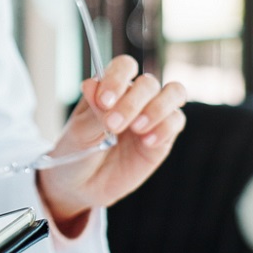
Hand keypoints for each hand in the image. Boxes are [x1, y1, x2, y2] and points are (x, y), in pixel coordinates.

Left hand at [35, 55, 187, 235]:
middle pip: (148, 82)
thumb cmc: (76, 153)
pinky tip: (147, 142)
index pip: (124, 67)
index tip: (104, 101)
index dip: (118, 78)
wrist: (81, 186)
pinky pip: (176, 122)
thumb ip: (93, 110)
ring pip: (173, 93)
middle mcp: (134, 98)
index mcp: (110, 89)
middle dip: (132, 102)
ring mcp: (151, 116)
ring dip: (156, 108)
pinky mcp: (163, 138)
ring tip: (136, 128)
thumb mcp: (79, 132)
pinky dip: (164, 128)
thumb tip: (93, 84)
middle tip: (113, 125)